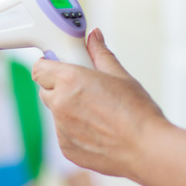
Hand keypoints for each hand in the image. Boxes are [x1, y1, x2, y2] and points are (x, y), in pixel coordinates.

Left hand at [32, 28, 167, 178]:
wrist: (145, 148)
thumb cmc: (137, 112)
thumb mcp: (120, 76)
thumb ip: (100, 54)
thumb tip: (94, 37)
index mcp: (69, 80)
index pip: (40, 68)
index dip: (48, 66)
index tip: (59, 67)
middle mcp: (59, 103)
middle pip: (46, 90)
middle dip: (59, 87)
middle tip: (84, 90)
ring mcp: (60, 128)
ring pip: (56, 113)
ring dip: (69, 110)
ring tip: (98, 114)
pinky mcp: (66, 148)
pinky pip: (64, 133)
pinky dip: (75, 130)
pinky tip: (98, 131)